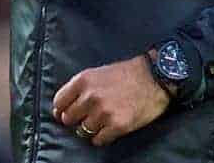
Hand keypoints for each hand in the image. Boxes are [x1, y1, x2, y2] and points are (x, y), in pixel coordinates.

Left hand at [52, 55, 170, 146]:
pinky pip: (99, 140)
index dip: (61, 110)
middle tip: (84, 119)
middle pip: (69, 118)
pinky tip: (107, 131)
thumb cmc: (126, 74)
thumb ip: (80, 88)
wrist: (154, 78)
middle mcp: (90, 97)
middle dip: (75, 120)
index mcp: (83, 81)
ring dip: (89, 129)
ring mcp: (103, 113)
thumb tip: (64, 106)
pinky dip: (101, 138)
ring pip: (83, 131)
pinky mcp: (118, 126)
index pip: (59, 102)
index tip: (64, 113)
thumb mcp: (97, 73)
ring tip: (99, 123)